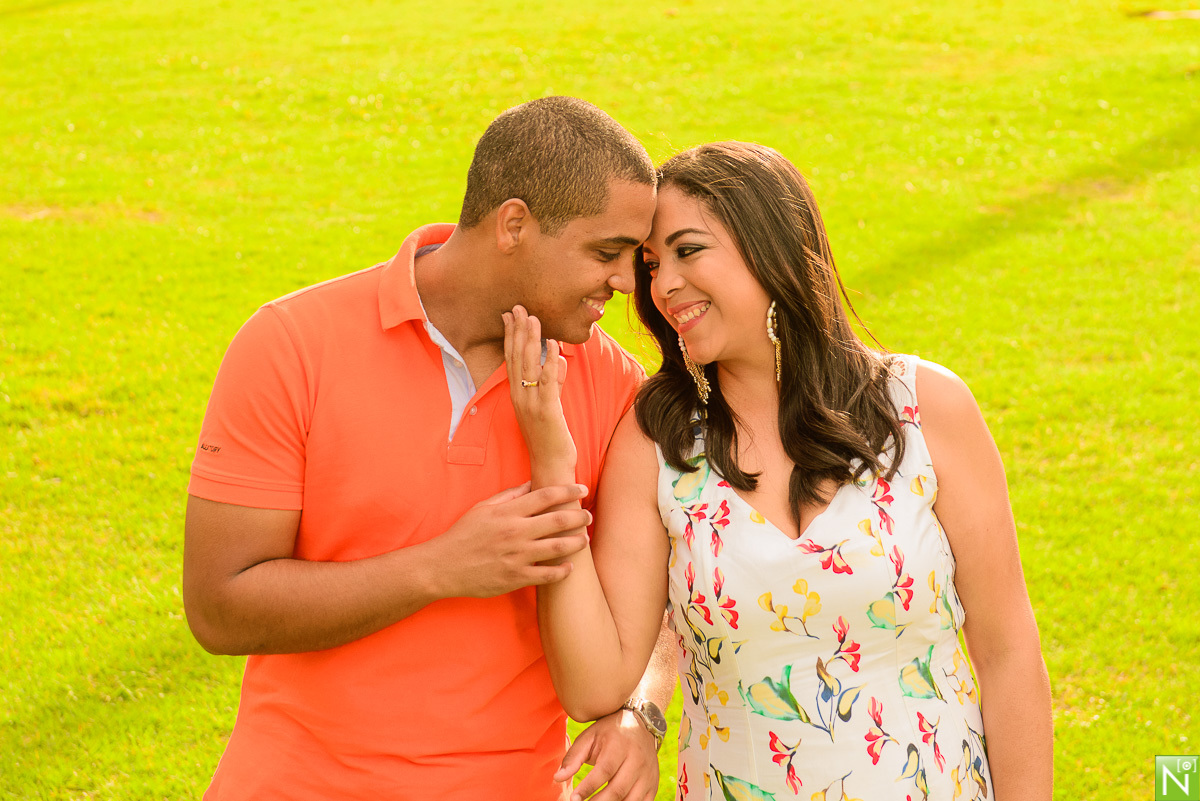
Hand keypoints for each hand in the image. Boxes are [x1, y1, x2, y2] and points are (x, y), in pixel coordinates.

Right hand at [429, 482, 591, 598]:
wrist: (443, 566)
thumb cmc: (463, 534)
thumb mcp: (483, 508)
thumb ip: (509, 495)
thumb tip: (532, 483)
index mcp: (508, 512)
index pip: (546, 496)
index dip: (568, 491)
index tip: (582, 489)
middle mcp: (515, 533)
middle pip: (558, 521)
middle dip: (579, 517)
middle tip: (589, 516)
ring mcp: (516, 556)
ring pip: (557, 548)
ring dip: (577, 543)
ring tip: (585, 539)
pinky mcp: (515, 578)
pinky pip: (546, 576)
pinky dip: (562, 572)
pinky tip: (570, 567)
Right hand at [503, 306, 577, 473]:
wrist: (551, 465)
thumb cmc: (550, 437)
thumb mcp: (551, 405)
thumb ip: (553, 382)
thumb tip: (557, 361)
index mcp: (518, 394)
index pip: (512, 359)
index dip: (511, 336)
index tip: (511, 315)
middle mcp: (520, 396)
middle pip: (516, 358)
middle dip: (517, 331)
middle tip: (518, 307)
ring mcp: (531, 403)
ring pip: (529, 366)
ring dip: (531, 340)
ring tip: (533, 318)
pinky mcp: (547, 410)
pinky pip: (547, 381)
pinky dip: (549, 361)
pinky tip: (553, 344)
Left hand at [555, 710, 659, 800]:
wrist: (641, 725)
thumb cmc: (609, 733)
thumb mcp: (589, 737)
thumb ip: (573, 757)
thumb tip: (558, 778)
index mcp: (620, 745)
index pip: (604, 770)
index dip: (588, 787)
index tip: (574, 799)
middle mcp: (637, 759)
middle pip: (618, 789)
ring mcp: (648, 773)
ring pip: (632, 800)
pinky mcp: (654, 784)